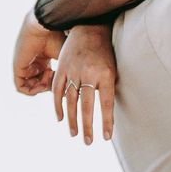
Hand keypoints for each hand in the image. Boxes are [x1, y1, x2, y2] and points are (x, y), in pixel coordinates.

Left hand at [14, 12, 62, 96]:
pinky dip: (32, 91)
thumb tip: (73, 88)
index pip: (48, 78)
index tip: (64, 80)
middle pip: (40, 84)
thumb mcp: (65, 59)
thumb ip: (66, 73)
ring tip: (49, 80)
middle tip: (56, 80)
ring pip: (31, 87)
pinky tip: (42, 85)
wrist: (45, 26)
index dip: (57, 84)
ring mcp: (25, 65)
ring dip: (42, 88)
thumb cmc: (57, 37)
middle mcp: (33, 62)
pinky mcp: (18, 68)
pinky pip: (21, 87)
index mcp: (43, 59)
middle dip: (50, 86)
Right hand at [53, 24, 118, 145]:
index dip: (106, 122)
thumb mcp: (112, 69)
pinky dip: (58, 106)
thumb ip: (107, 88)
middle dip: (87, 126)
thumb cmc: (105, 52)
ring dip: (72, 120)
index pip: (106, 103)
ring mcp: (73, 70)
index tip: (106, 137)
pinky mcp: (62, 68)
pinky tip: (60, 119)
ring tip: (74, 134)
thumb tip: (106, 114)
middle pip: (87, 106)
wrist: (89, 28)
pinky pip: (58, 90)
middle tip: (88, 142)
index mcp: (105, 74)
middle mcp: (88, 73)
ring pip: (71, 101)